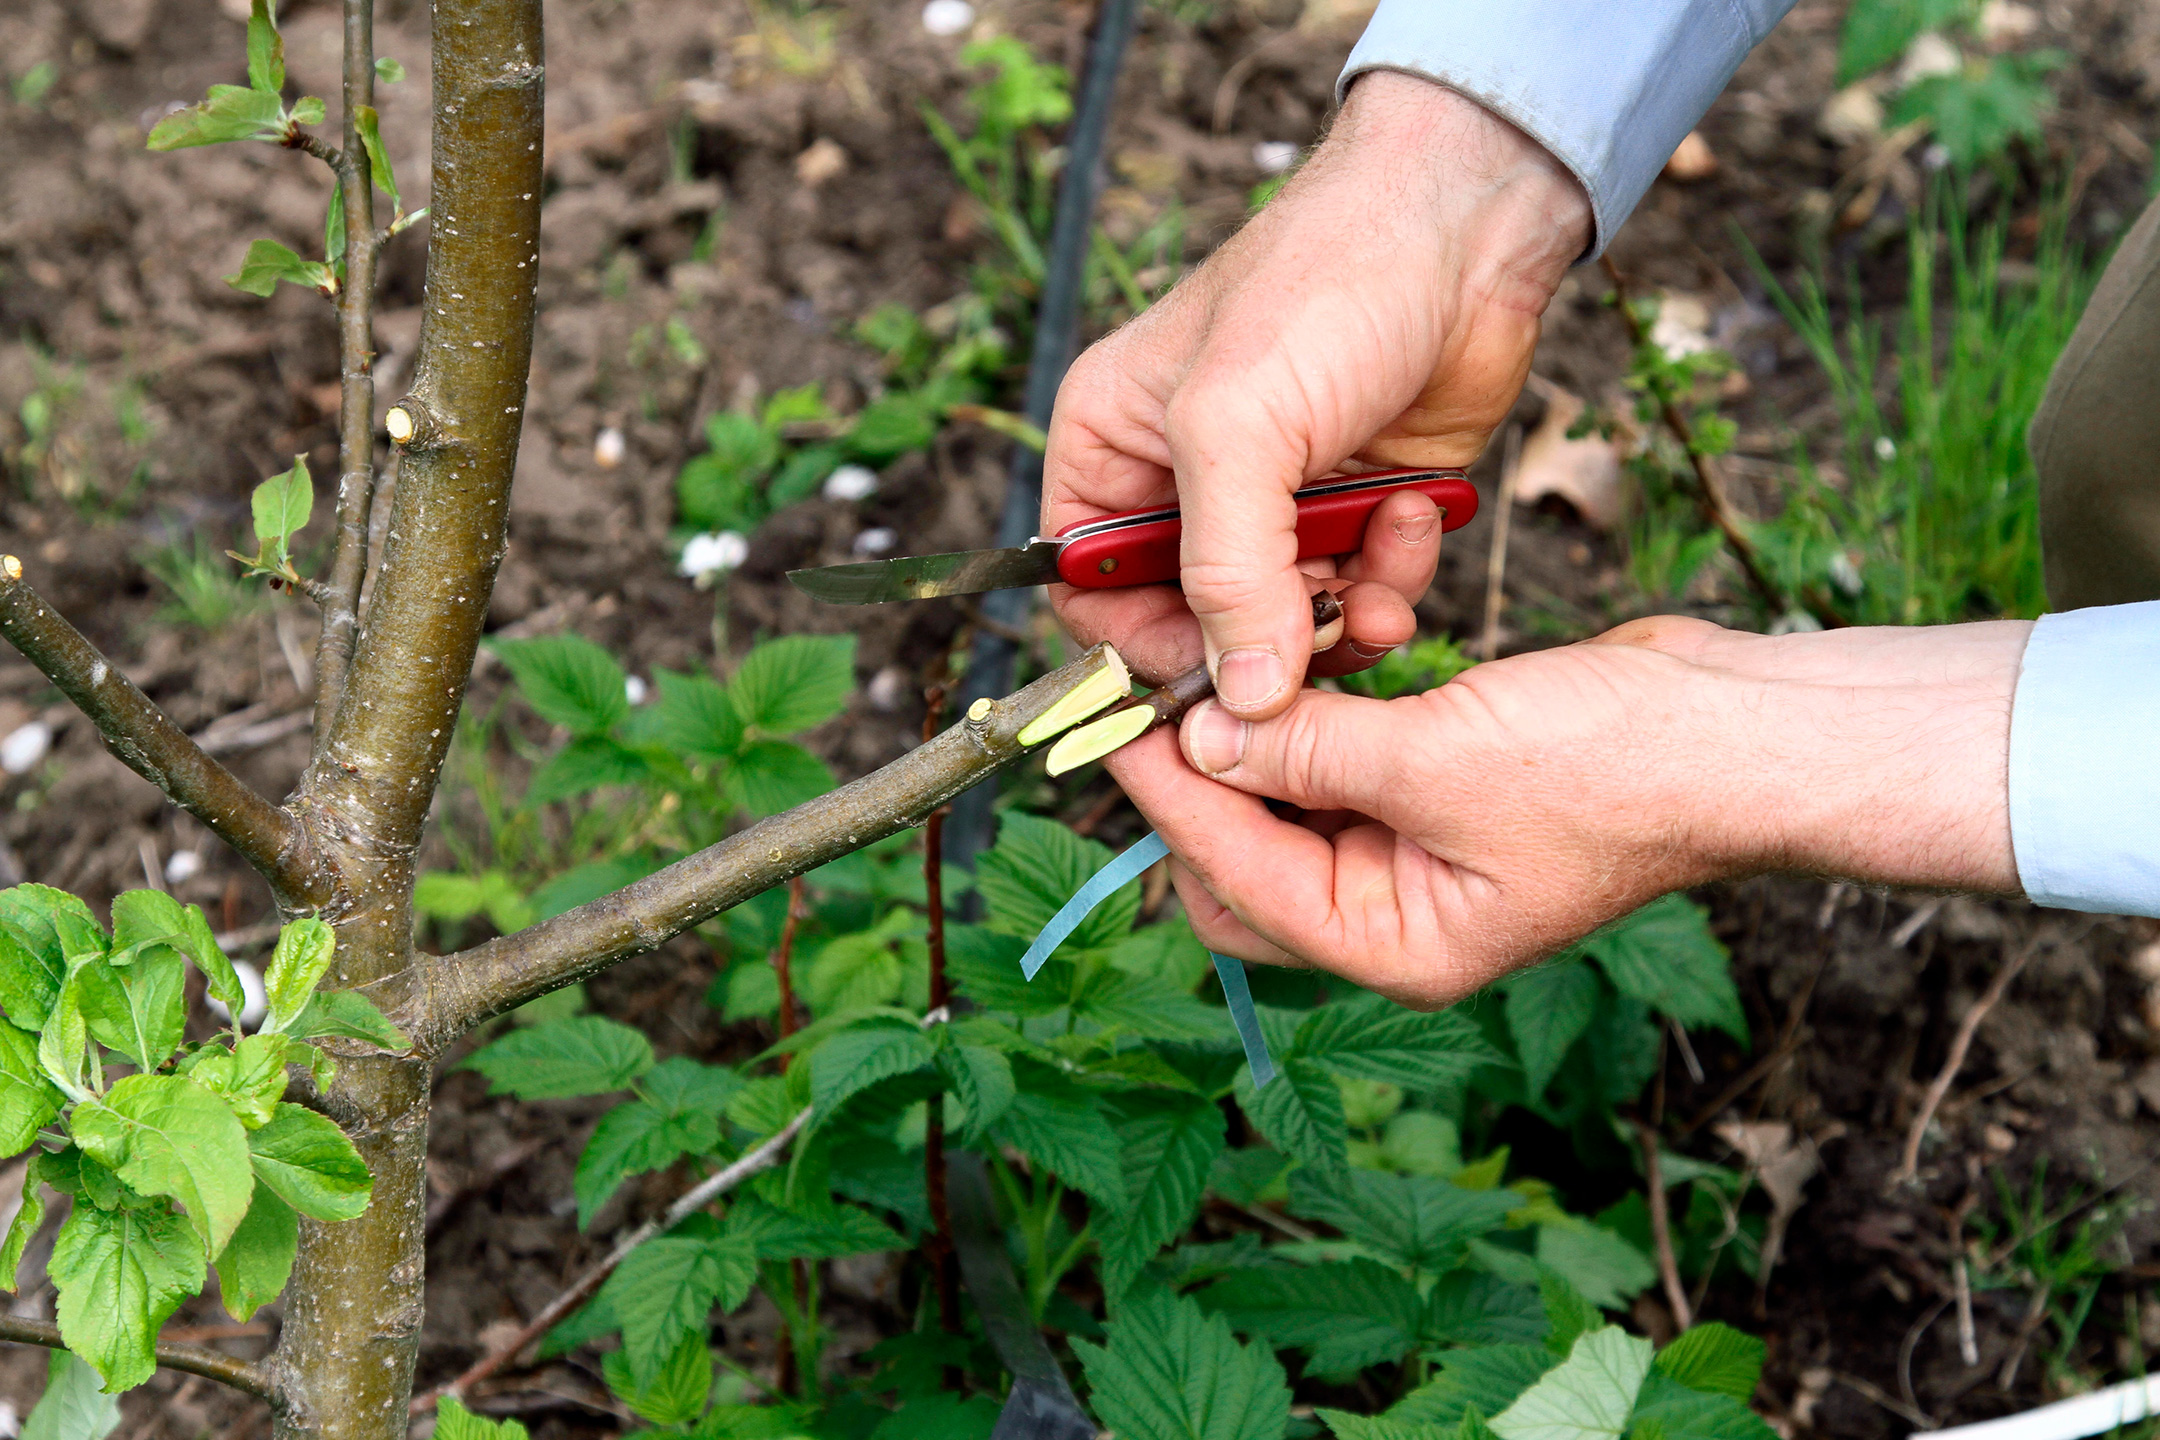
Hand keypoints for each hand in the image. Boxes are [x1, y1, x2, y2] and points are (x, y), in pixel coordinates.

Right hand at [1042, 72, 1590, 713]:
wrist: (1468, 230)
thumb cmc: (1326, 283)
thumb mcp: (1239, 426)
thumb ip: (1228, 571)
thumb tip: (1239, 698)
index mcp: (1113, 449)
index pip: (1089, 596)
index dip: (1140, 652)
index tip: (1209, 683)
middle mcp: (1185, 485)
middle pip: (1193, 628)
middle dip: (1261, 646)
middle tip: (1319, 640)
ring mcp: (1275, 505)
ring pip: (1285, 628)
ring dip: (1340, 621)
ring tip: (1380, 576)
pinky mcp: (1355, 515)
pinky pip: (1358, 598)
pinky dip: (1389, 585)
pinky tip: (1416, 520)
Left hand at [1105, 616, 2028, 1006]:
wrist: (1738, 728)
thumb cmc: (1616, 769)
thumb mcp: (1439, 760)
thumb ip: (1308, 753)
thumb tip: (1196, 740)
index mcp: (1394, 948)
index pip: (1235, 881)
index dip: (1169, 797)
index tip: (1113, 719)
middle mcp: (1393, 916)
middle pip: (1241, 864)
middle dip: (1199, 784)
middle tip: (1153, 692)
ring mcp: (1412, 857)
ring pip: (1281, 808)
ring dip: (1254, 742)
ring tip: (1216, 665)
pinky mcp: (1431, 794)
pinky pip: (1335, 765)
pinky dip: (1311, 719)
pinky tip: (1297, 660)